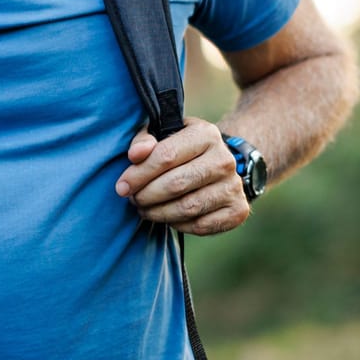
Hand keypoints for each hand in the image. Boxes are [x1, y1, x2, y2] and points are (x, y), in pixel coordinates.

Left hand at [114, 117, 248, 235]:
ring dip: (158, 213)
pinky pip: (200, 225)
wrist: (219, 166)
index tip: (121, 186)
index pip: (166, 156)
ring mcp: (234, 186)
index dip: (139, 174)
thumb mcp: (163, 134)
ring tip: (144, 209)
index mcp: (206, 134)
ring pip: (187, 208)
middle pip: (176, 184)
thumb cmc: (181, 149)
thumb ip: (145, 140)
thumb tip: (135, 155)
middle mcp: (225, 159)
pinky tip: (168, 217)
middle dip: (146, 195)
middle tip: (133, 199)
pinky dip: (178, 225)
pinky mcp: (238, 210)